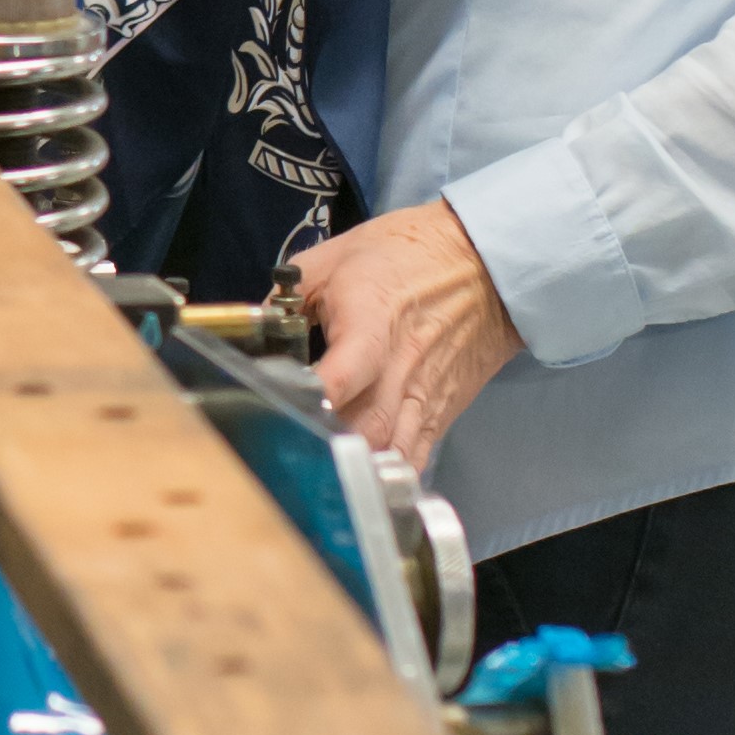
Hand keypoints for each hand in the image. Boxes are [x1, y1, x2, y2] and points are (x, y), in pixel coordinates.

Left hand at [296, 199, 521, 472]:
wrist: (480, 263)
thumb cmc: (404, 255)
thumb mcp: (331, 259)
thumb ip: (285, 299)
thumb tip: (255, 331)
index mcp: (370, 327)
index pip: (340, 378)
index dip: (309, 400)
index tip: (277, 407)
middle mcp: (399, 371)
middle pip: (364, 429)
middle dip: (326, 446)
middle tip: (288, 447)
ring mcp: (423, 397)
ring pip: (390, 452)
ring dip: (357, 467)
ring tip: (321, 471)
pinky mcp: (439, 412)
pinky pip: (414, 456)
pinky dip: (388, 473)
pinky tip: (363, 479)